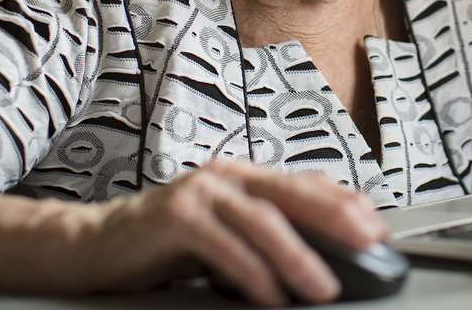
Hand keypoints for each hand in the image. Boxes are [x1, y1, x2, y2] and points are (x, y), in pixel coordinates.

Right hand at [84, 160, 386, 305]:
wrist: (95, 244)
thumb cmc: (164, 242)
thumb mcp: (224, 233)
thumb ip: (263, 236)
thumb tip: (319, 257)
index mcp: (242, 178)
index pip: (303, 184)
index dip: (343, 202)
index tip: (375, 225)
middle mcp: (225, 177)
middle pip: (290, 193)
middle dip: (335, 217)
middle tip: (367, 242)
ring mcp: (199, 192)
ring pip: (261, 220)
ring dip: (297, 256)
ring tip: (323, 286)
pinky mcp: (175, 216)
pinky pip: (223, 245)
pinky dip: (251, 271)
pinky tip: (270, 294)